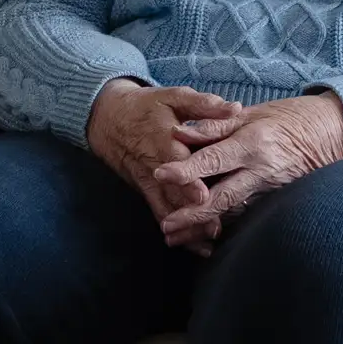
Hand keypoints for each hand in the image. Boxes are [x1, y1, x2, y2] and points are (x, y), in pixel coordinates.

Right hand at [85, 79, 242, 236]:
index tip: (203, 194)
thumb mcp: (172, 96)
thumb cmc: (146, 106)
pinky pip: (160, 213)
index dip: (188, 180)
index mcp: (162, 139)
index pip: (176, 162)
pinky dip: (176, 231)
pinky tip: (195, 247)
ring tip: (207, 242)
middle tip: (213, 228)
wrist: (107, 119)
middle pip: (172, 192)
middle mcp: (154, 164)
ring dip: (186, 226)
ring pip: (166, 207)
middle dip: (191, 211)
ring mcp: (148, 181)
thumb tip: (235, 108)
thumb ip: (203, 105)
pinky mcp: (145, 190)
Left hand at [152, 92, 342, 246]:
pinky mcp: (277, 200)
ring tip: (176, 237)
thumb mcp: (252, 114)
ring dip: (203, 226)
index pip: (213, 159)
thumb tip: (180, 132)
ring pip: (232, 212)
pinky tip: (204, 236)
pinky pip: (246, 214)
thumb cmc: (290, 117)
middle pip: (222, 197)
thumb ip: (215, 125)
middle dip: (192, 215)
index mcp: (252, 143)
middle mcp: (261, 170)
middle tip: (165, 227)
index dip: (186, 170)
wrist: (335, 133)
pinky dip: (224, 225)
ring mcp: (271, 189)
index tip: (160, 175)